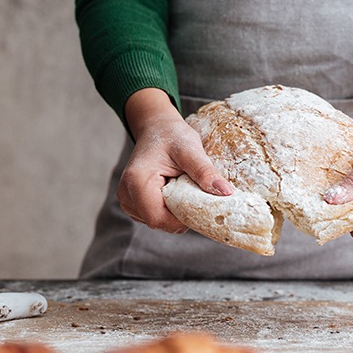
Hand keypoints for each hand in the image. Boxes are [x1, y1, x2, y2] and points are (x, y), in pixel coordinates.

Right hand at [118, 88, 233, 232]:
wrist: (157, 130)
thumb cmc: (172, 136)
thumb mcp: (190, 150)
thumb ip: (205, 172)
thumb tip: (226, 192)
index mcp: (136, 181)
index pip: (158, 219)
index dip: (182, 219)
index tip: (200, 205)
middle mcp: (126, 195)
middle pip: (159, 222)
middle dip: (181, 215)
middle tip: (194, 192)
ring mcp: (127, 201)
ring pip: (158, 222)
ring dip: (175, 212)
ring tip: (180, 188)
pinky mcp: (133, 205)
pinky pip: (155, 217)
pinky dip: (169, 210)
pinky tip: (173, 192)